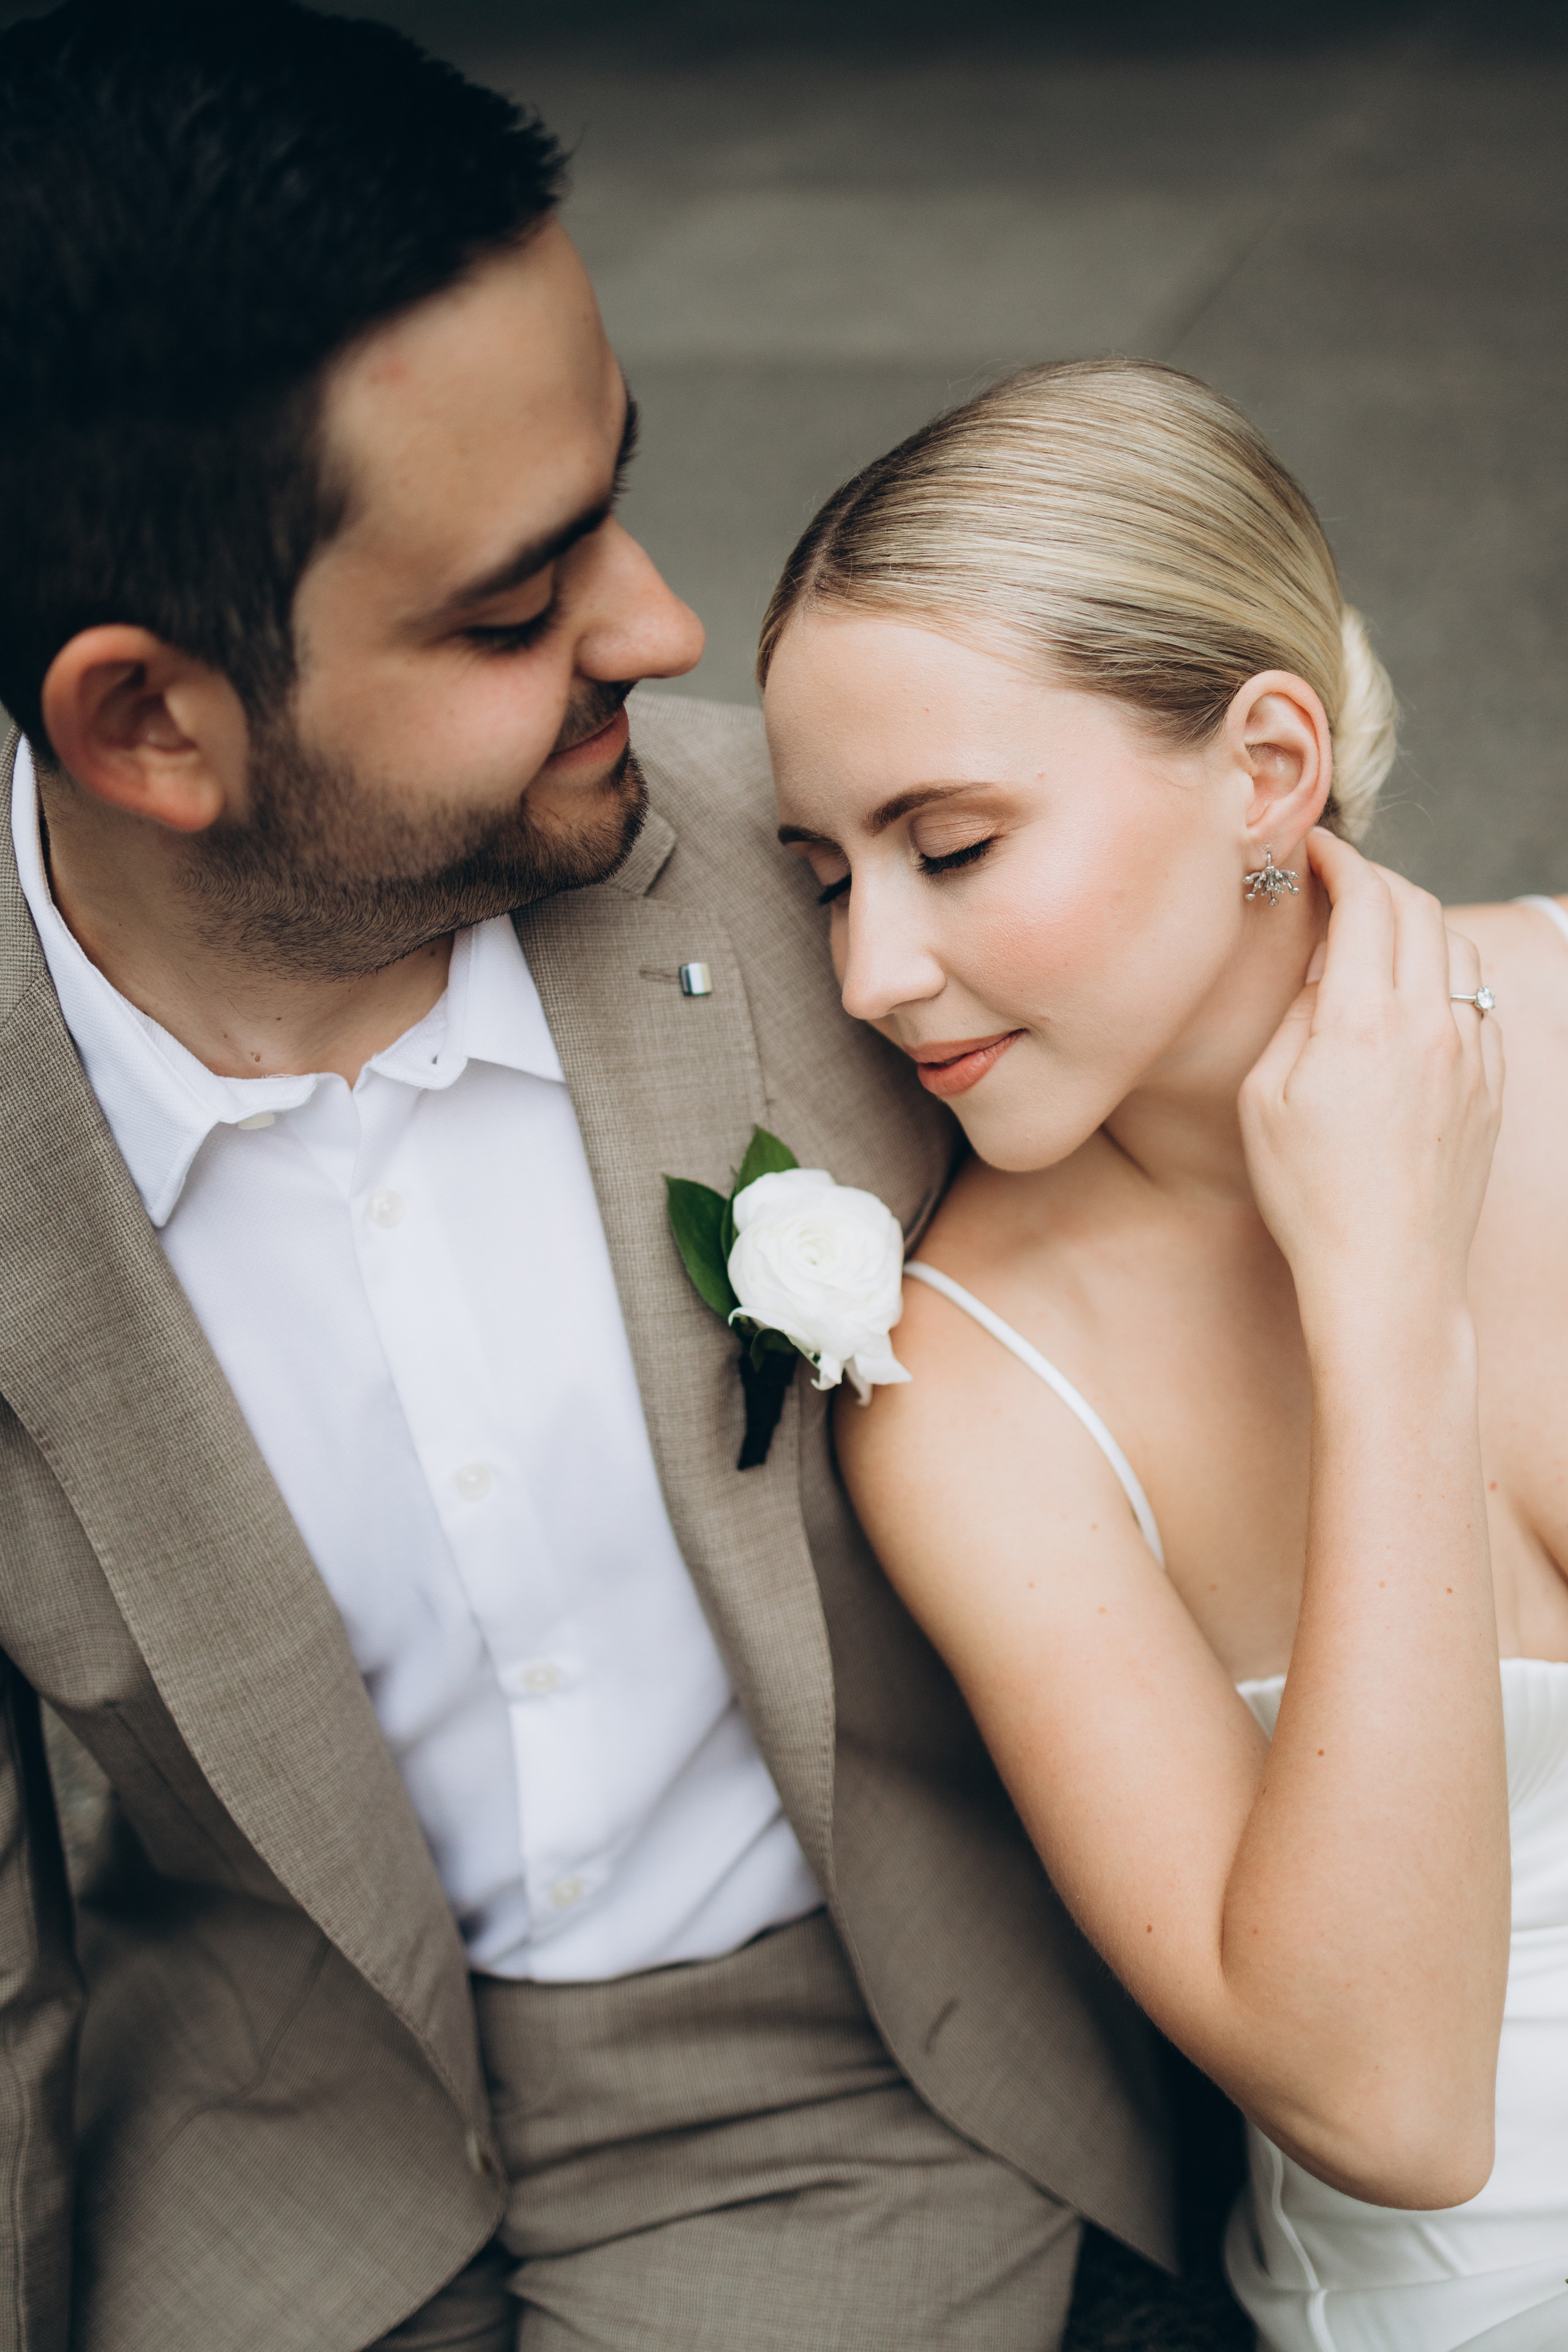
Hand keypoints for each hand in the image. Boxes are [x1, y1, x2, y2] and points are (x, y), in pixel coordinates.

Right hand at [1239, 830, 1503, 1326]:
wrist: (1389, 1273)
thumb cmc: (1309, 1194)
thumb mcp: (1265, 1097)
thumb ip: (1298, 1015)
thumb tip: (1327, 969)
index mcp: (1362, 1020)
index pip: (1365, 899)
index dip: (1339, 859)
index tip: (1315, 847)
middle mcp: (1428, 1023)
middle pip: (1417, 907)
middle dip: (1377, 878)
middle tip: (1340, 880)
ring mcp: (1469, 1052)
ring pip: (1455, 948)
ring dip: (1415, 922)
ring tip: (1376, 934)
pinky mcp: (1490, 1084)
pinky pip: (1475, 1001)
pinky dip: (1442, 976)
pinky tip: (1410, 998)